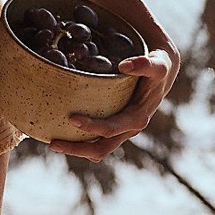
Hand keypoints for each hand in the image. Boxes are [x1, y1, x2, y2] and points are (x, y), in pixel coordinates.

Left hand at [49, 47, 179, 161]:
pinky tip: (62, 130)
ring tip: (52, 143)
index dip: (92, 127)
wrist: (162, 72)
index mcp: (137, 118)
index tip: (72, 119)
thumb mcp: (157, 65)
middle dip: (77, 149)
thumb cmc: (157, 66)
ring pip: (97, 149)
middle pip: (101, 149)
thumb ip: (144, 64)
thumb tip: (124, 65)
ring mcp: (121, 130)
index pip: (111, 129)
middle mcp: (129, 129)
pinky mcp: (115, 125)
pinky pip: (97, 139)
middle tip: (52, 143)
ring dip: (76, 149)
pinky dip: (81, 140)